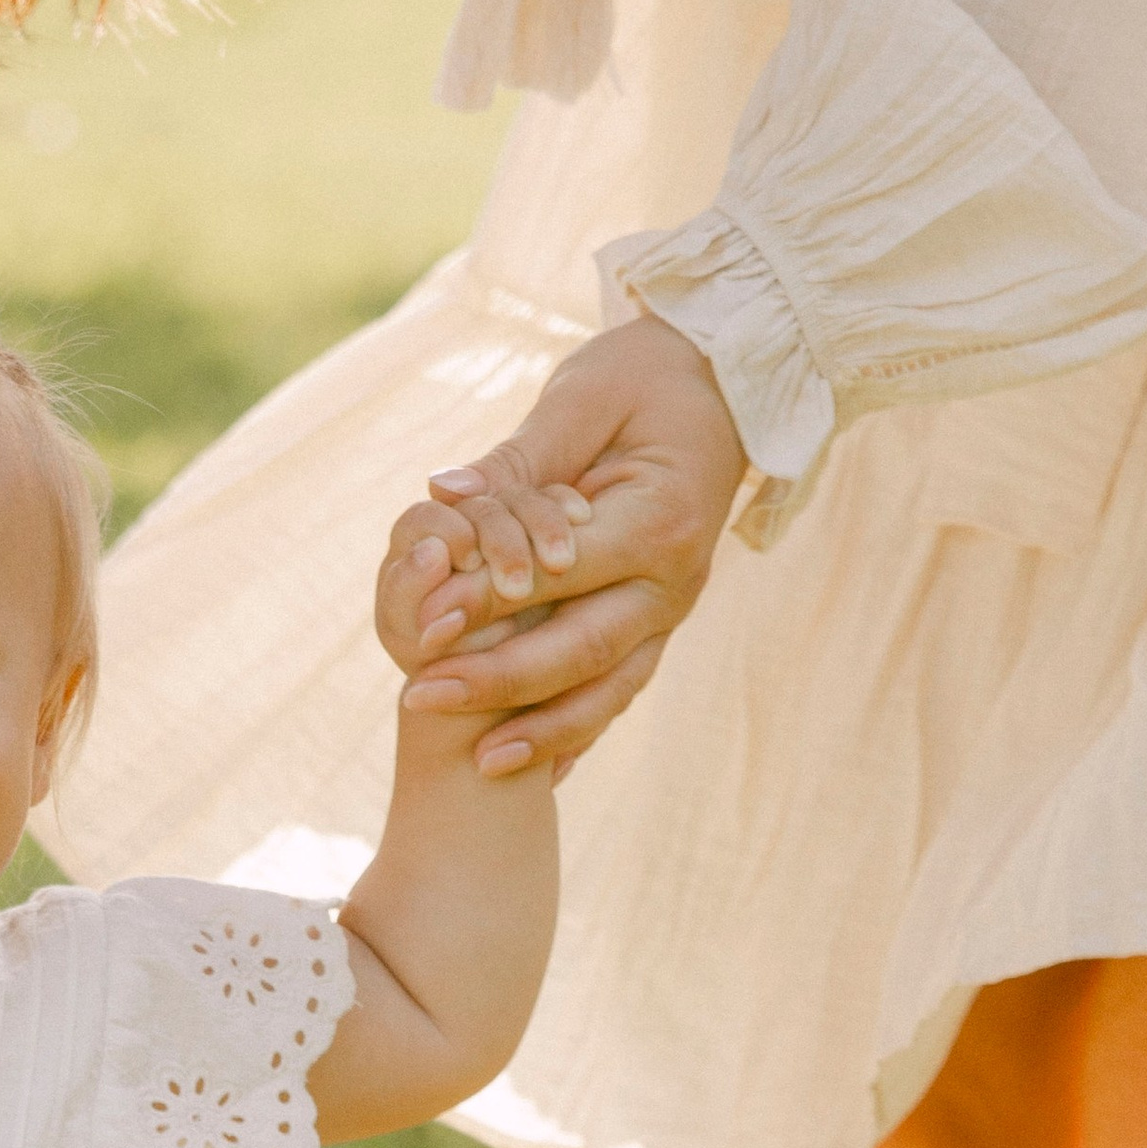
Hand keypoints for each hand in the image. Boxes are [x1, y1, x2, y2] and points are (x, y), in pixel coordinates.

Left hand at [395, 317, 749, 773]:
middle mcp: (675, 580)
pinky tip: (531, 770)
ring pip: (608, 689)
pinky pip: (618, 690)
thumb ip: (519, 457)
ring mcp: (672, 611)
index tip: (421, 622)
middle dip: (499, 682)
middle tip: (418, 698)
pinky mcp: (659, 625)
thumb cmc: (649, 378)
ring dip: (542, 730)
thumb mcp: (584, 397)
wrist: (728, 385)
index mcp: (659, 519)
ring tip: (475, 761)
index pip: (560, 574)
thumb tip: (444, 494)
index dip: (487, 601)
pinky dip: (576, 731)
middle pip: (582, 650)